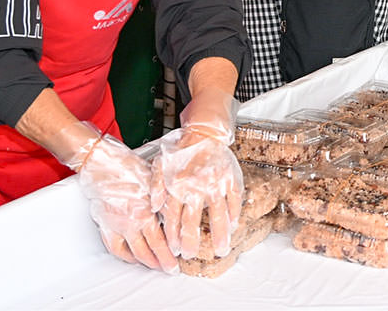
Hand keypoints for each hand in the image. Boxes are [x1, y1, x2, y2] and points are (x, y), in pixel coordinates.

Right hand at [71, 127, 176, 272]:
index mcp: (145, 213)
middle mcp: (130, 223)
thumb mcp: (156, 182)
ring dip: (143, 262)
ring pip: (131, 253)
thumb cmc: (130, 168)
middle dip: (159, 263)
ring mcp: (116, 226)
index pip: (160, 243)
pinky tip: (131, 257)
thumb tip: (177, 216)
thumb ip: (165, 201)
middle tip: (168, 269)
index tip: (176, 265)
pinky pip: (114, 247)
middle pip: (147, 252)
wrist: (104, 164)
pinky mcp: (105, 224)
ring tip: (152, 265)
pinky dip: (124, 256)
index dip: (168, 257)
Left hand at [151, 126, 244, 259]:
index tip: (175, 250)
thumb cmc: (180, 149)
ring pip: (219, 215)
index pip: (174, 219)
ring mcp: (216, 183)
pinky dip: (235, 215)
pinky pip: (235, 201)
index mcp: (178, 186)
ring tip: (221, 250)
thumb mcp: (159, 164)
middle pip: (194, 222)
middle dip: (192, 243)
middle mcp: (197, 187)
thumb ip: (154, 187)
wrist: (203, 131)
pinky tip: (233, 227)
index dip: (174, 237)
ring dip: (220, 236)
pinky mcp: (231, 178)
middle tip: (192, 255)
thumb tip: (153, 209)